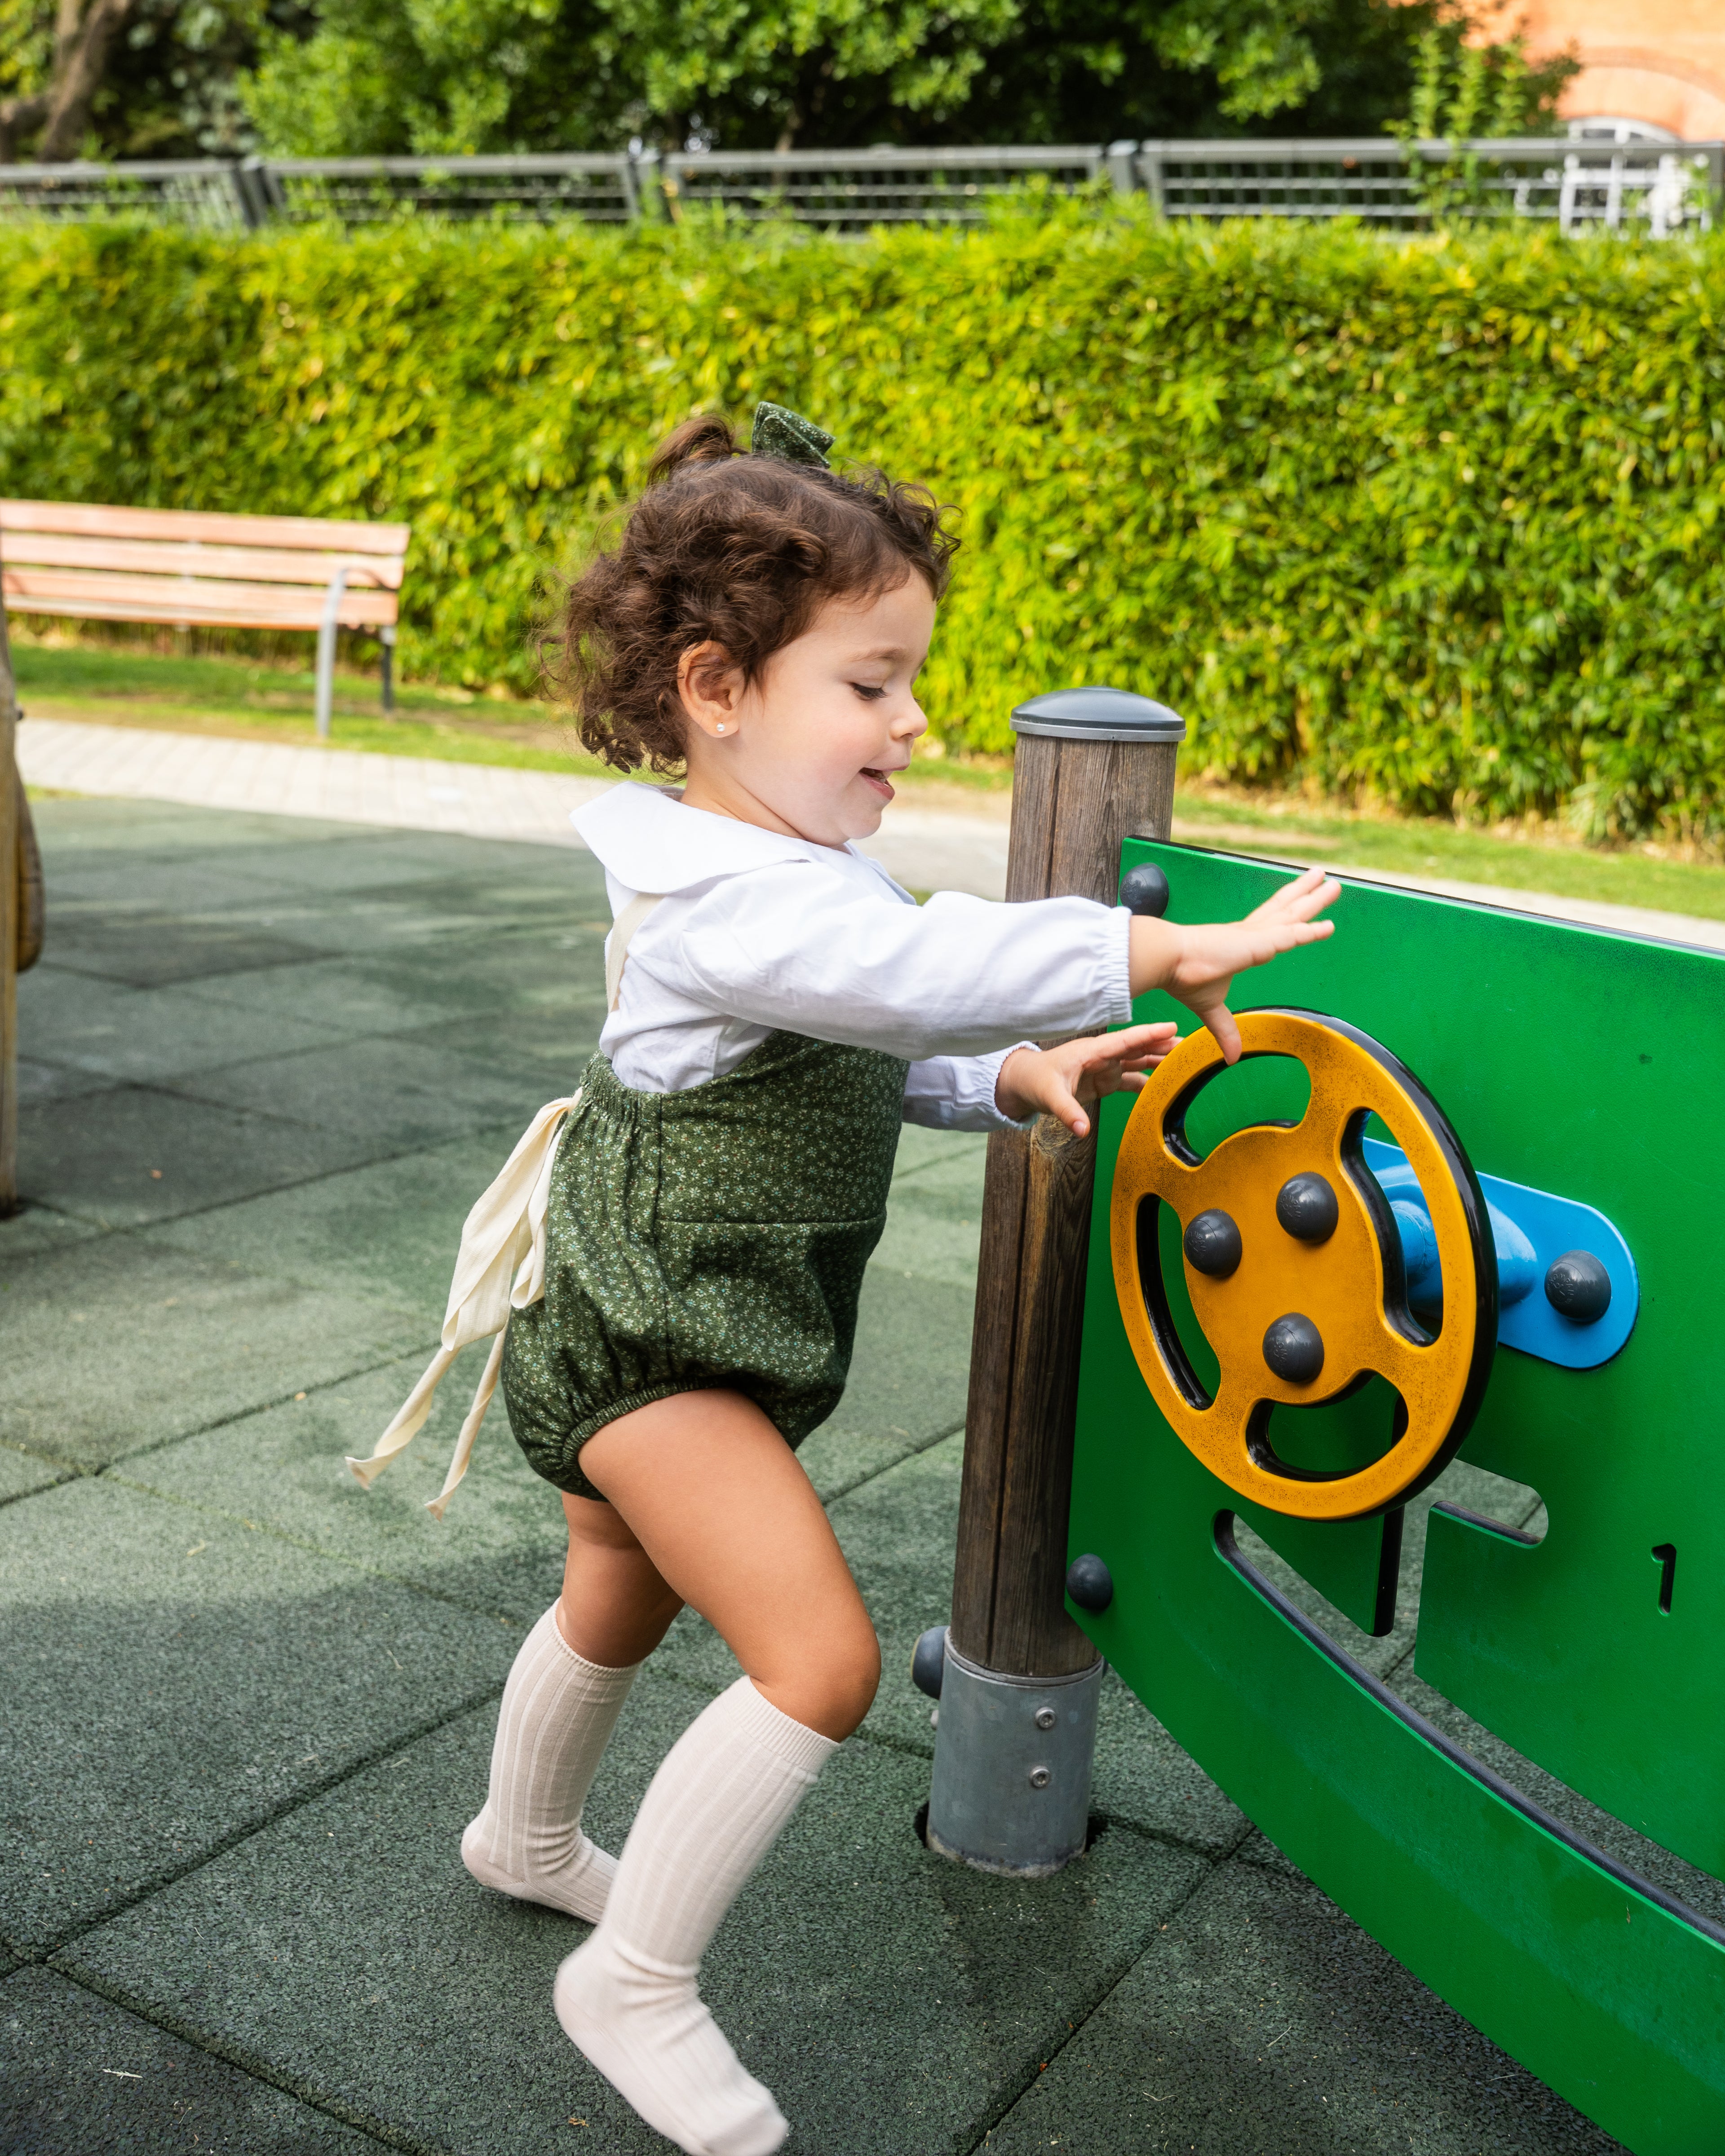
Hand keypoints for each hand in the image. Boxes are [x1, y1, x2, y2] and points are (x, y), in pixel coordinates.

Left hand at [994, 1022, 1178, 1137]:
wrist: (1024, 1084)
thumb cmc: (1035, 1081)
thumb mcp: (1049, 1096)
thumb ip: (1068, 1112)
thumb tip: (1082, 1130)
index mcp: (1092, 1051)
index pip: (1126, 1040)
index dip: (1150, 1033)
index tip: (1173, 1026)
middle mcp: (1103, 1056)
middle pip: (1138, 1048)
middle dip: (1164, 1045)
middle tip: (1191, 1045)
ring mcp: (1106, 1068)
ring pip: (1138, 1062)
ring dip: (1159, 1062)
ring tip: (1185, 1062)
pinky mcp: (1105, 1081)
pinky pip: (1131, 1080)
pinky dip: (1148, 1083)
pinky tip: (1164, 1088)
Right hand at [1149, 866, 1339, 1063]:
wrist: (1169, 962)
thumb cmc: (1183, 977)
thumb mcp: (1211, 1008)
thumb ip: (1225, 1030)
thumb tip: (1230, 1058)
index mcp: (1240, 943)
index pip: (1270, 923)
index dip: (1287, 913)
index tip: (1300, 899)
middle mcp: (1250, 933)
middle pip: (1286, 910)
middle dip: (1307, 895)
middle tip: (1326, 879)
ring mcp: (1255, 935)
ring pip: (1292, 914)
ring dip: (1314, 899)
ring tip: (1333, 882)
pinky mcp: (1257, 942)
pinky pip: (1290, 936)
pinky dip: (1310, 933)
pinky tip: (1328, 927)